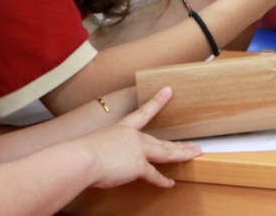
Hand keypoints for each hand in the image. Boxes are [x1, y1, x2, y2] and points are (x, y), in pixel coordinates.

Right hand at [85, 87, 201, 188]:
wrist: (83, 159)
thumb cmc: (81, 153)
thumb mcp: (93, 145)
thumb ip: (103, 152)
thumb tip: (101, 162)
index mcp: (122, 128)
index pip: (143, 113)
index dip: (157, 102)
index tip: (168, 90)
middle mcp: (134, 137)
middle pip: (161, 141)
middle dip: (179, 144)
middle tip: (193, 144)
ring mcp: (139, 151)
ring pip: (165, 153)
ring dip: (181, 154)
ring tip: (194, 154)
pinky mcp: (139, 166)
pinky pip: (154, 175)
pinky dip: (162, 181)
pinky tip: (170, 184)